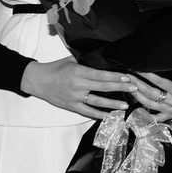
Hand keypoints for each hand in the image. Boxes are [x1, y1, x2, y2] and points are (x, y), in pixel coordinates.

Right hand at [21, 57, 136, 118]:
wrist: (37, 80)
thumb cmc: (55, 69)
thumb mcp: (71, 60)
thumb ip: (86, 60)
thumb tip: (103, 56)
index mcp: (78, 72)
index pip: (101, 74)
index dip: (115, 76)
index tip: (127, 77)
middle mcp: (78, 85)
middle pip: (102, 87)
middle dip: (120, 88)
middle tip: (134, 88)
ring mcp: (75, 97)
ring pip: (97, 101)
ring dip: (112, 104)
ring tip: (125, 105)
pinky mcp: (71, 106)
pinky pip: (87, 112)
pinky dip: (99, 114)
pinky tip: (109, 116)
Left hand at [126, 69, 171, 123]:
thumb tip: (161, 60)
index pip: (158, 81)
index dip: (147, 75)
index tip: (137, 69)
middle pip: (150, 93)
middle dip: (137, 84)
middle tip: (129, 77)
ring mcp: (171, 109)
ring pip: (149, 104)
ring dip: (137, 96)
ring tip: (129, 88)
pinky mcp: (171, 115)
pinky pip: (157, 118)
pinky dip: (147, 116)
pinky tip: (137, 110)